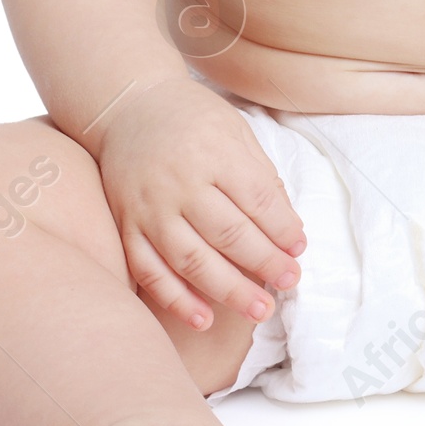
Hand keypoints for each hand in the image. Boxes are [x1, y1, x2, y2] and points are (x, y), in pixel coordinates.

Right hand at [93, 79, 305, 329]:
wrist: (128, 106)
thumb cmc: (192, 118)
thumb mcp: (235, 130)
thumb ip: (260, 176)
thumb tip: (287, 228)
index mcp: (214, 152)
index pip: (257, 200)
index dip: (283, 229)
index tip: (299, 249)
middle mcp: (180, 182)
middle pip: (229, 234)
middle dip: (265, 263)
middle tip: (290, 282)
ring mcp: (149, 207)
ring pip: (190, 259)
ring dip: (228, 290)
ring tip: (259, 310)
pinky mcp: (126, 226)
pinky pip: (149, 270)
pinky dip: (175, 299)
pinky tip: (203, 319)